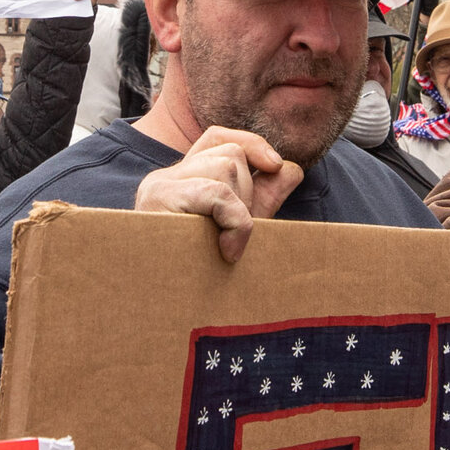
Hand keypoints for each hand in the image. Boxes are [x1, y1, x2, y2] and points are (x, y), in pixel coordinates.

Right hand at [133, 127, 303, 262]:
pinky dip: (235, 221)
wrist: (169, 311)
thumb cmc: (201, 276)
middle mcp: (164, 179)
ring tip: (224, 245)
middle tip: (232, 237)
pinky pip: (217, 192)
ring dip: (241, 209)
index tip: (275, 166)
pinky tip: (227, 251)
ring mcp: (158, 187)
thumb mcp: (239, 231)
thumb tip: (292, 168)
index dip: (251, 145)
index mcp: (180, 183)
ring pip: (226, 167)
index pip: (217, 139)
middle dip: (248, 193)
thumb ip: (263, 198)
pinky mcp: (159, 199)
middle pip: (229, 154)